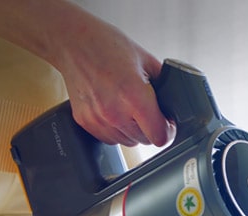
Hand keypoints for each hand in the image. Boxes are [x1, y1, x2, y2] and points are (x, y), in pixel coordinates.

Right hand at [54, 18, 173, 145]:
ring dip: (133, 130)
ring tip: (127, 106)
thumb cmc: (107, 46)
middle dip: (151, 127)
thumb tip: (174, 103)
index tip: (167, 124)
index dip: (168, 131)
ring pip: (128, 141)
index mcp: (134, 96)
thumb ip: (163, 84)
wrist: (73, 42)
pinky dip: (116, 129)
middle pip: (145, 140)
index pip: (159, 136)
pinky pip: (110, 139)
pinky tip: (114, 109)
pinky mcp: (85, 123)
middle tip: (146, 109)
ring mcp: (98, 120)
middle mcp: (115, 112)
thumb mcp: (146, 60)